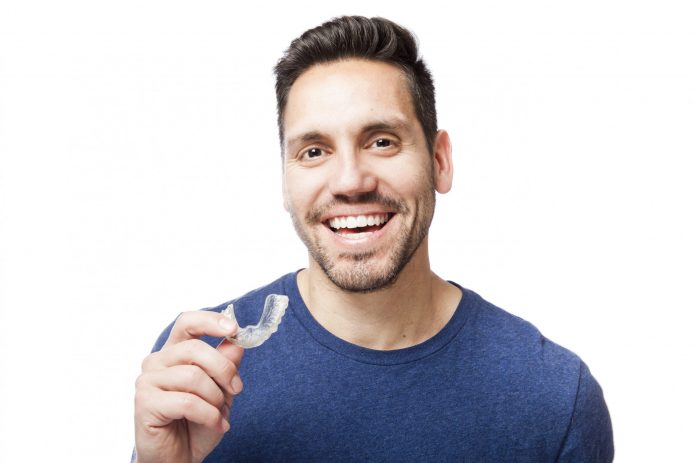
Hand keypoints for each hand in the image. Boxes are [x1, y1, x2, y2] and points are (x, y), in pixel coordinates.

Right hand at [134, 311, 244, 462]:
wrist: (180, 459)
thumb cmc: (197, 424)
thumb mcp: (221, 391)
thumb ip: (226, 365)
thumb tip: (236, 343)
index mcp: (174, 352)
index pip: (187, 322)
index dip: (210, 321)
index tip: (233, 328)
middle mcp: (157, 362)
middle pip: (195, 348)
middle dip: (224, 369)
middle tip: (236, 389)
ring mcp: (147, 381)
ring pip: (193, 376)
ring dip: (216, 398)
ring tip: (220, 414)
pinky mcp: (145, 403)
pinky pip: (187, 402)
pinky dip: (209, 415)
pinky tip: (216, 425)